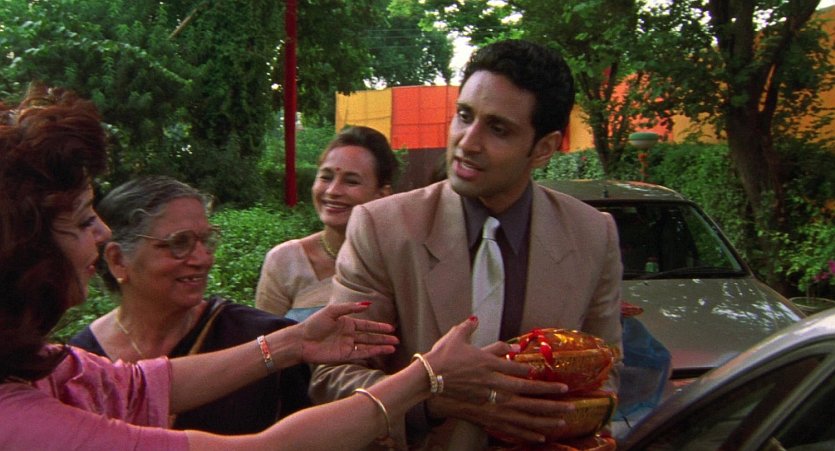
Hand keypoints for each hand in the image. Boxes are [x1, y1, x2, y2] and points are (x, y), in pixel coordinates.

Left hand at [300, 302, 397, 363]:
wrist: (301, 341)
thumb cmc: (314, 324)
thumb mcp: (332, 311)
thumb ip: (350, 308)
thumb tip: (367, 305)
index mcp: (347, 323)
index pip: (367, 325)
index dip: (379, 326)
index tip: (391, 328)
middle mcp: (349, 335)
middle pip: (370, 336)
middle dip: (383, 338)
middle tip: (397, 339)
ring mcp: (347, 346)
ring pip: (368, 346)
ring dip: (380, 346)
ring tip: (394, 347)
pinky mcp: (344, 356)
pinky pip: (361, 353)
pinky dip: (372, 352)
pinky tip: (382, 351)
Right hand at [423, 317, 575, 442]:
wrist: (427, 380)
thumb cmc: (442, 357)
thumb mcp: (456, 337)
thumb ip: (469, 327)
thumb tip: (476, 318)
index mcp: (490, 364)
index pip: (519, 368)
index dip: (535, 372)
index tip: (546, 373)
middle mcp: (494, 383)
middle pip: (528, 391)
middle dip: (550, 395)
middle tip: (568, 399)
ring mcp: (490, 401)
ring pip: (523, 411)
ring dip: (545, 416)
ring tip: (562, 419)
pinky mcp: (484, 415)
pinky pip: (510, 426)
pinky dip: (527, 431)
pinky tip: (540, 436)